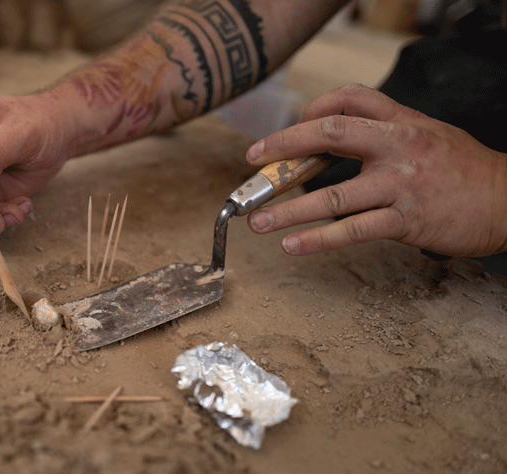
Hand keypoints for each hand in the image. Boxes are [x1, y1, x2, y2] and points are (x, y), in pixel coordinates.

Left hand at [245, 83, 506, 257]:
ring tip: (257, 221)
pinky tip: (292, 246)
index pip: (348, 97)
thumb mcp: (425, 133)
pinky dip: (318, 240)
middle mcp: (399, 145)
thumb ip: (382, 132)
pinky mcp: (407, 219)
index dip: (310, 110)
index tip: (285, 133)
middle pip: (331, 133)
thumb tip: (330, 140)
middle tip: (254, 161)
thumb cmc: (461, 169)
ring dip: (288, 209)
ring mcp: (402, 183)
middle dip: (285, 146)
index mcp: (401, 120)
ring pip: (334, 195)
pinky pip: (354, 230)